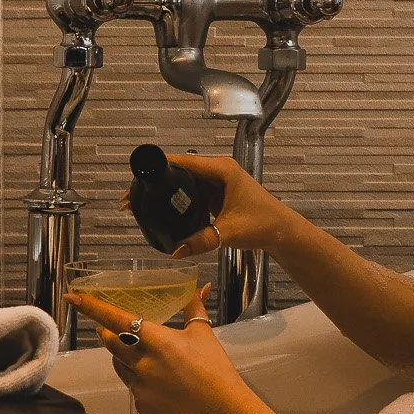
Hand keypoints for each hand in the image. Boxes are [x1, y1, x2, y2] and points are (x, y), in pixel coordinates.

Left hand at [64, 282, 311, 413]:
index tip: (73, 298)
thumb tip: (198, 286)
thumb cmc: (216, 370)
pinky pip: (131, 386)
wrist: (223, 411)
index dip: (93, 307)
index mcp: (157, 340)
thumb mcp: (203, 334)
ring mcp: (139, 386)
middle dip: (107, 332)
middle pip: (110, 342)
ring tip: (142, 354)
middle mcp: (143, 363)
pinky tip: (158, 380)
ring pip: (119, 365)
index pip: (117, 319)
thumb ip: (193, 308)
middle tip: (112, 327)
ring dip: (122, 355)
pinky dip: (138, 378)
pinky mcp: (141, 405)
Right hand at [125, 151, 286, 260]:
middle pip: (179, 170)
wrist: (281, 231)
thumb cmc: (264, 224)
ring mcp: (216, 180)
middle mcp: (218, 170)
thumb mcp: (229, 233)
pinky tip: (162, 210)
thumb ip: (201, 241)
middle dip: (155, 182)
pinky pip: (191, 191)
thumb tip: (175, 250)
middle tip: (132, 199)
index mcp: (222, 170)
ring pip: (183, 181)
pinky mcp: (216, 192)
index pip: (183, 162)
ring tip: (140, 204)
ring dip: (164, 191)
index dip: (158, 168)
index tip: (138, 178)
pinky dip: (176, 199)